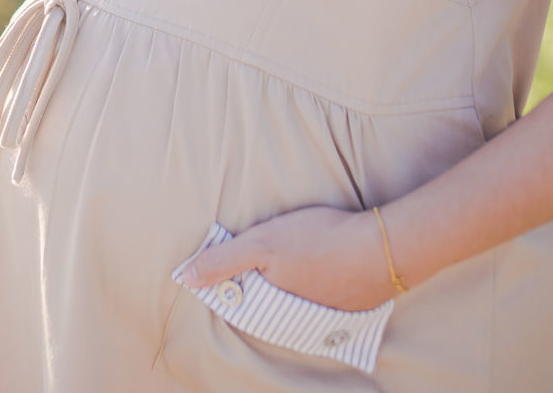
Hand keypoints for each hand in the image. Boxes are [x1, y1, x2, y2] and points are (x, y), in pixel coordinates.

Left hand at [181, 206, 394, 311]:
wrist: (380, 249)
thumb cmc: (317, 242)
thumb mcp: (261, 245)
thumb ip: (222, 262)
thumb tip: (184, 278)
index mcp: (272, 311)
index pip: (239, 306)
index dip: (227, 286)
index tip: (219, 271)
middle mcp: (295, 323)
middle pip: (265, 308)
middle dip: (254, 292)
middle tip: (251, 265)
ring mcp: (323, 318)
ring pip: (290, 306)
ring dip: (283, 291)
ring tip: (281, 266)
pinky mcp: (344, 308)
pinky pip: (317, 303)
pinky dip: (310, 290)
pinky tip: (313, 271)